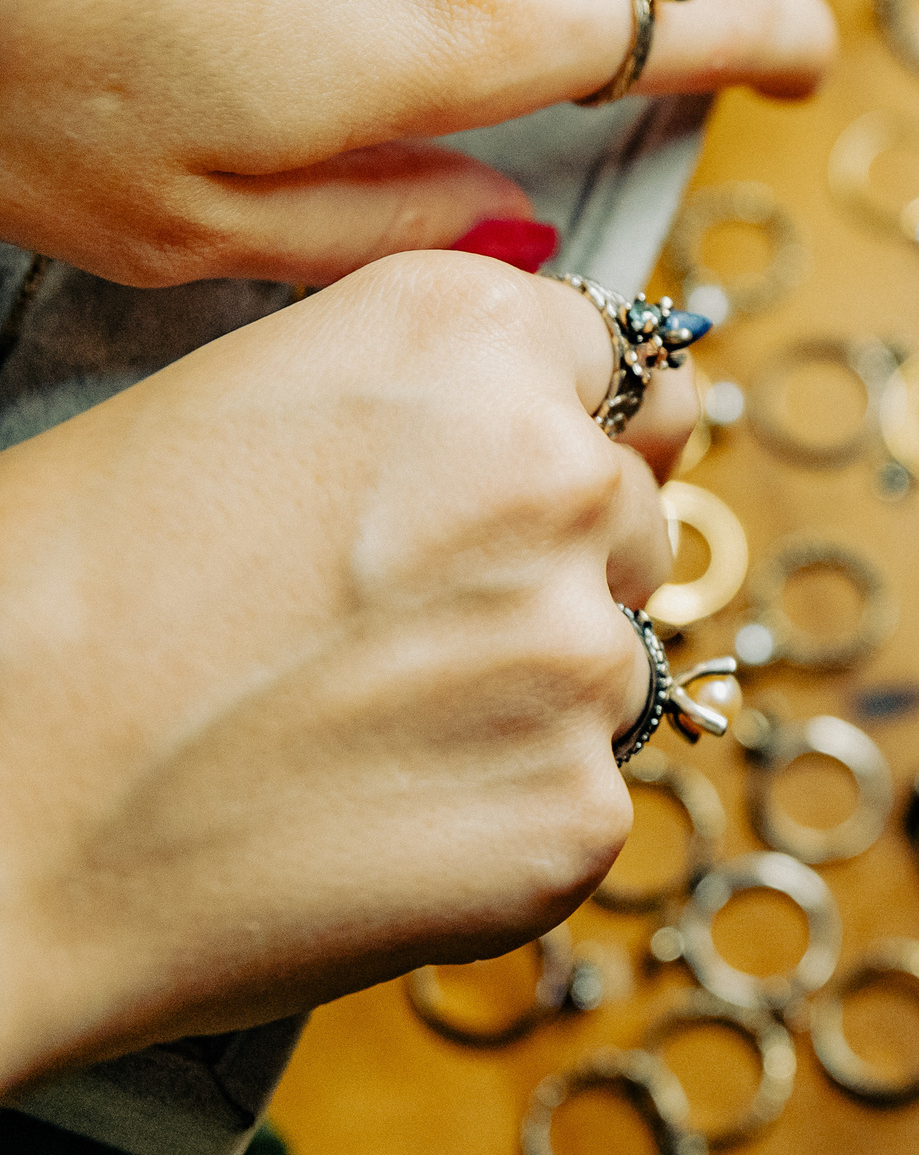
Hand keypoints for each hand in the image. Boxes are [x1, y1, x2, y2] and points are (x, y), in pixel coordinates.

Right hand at [0, 253, 694, 1092]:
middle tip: (379, 629)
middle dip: (545, 564)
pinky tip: (366, 819)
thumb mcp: (246, 407)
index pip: (610, 365)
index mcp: (465, 335)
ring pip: (614, 658)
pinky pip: (581, 796)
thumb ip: (443, 401)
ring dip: (529, 692)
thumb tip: (600, 430)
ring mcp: (580, 650)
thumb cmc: (56, 604)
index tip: (491, 487)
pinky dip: (499, 816)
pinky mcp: (577, 810)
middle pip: (626, 511)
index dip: (551, 429)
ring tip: (351, 727)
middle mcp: (553, 471)